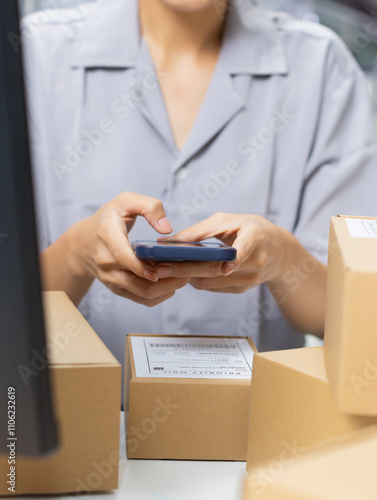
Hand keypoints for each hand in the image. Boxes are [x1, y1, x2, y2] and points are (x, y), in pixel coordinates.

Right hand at [69, 192, 189, 305]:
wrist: (83, 242)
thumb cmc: (110, 218)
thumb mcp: (127, 201)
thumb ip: (150, 207)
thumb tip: (167, 228)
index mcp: (106, 234)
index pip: (120, 255)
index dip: (139, 266)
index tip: (157, 271)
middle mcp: (104, 260)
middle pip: (134, 279)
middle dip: (164, 279)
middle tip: (186, 271)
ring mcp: (109, 277)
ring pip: (140, 293)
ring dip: (165, 289)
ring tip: (183, 278)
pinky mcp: (117, 288)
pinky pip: (141, 299)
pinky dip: (159, 296)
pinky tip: (172, 285)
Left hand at [156, 213, 287, 292]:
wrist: (279, 252)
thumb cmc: (249, 229)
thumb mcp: (228, 221)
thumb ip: (200, 230)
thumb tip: (170, 241)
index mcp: (255, 238)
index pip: (245, 249)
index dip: (234, 258)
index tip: (222, 265)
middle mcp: (256, 261)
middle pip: (217, 270)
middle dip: (187, 270)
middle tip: (162, 267)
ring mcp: (251, 279)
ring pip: (212, 282)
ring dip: (188, 276)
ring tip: (167, 267)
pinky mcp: (243, 289)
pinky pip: (213, 287)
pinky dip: (197, 279)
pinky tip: (184, 272)